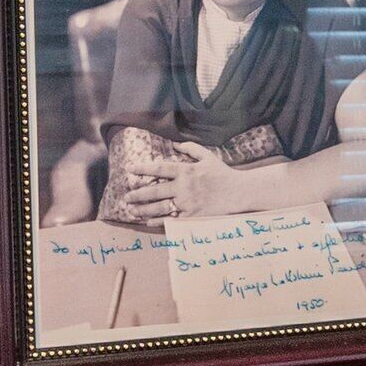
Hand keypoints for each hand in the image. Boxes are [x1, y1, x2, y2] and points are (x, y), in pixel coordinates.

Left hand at [108, 139, 228, 224]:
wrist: (239, 193)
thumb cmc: (223, 174)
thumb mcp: (208, 156)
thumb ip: (190, 148)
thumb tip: (174, 144)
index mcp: (186, 171)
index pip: (160, 168)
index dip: (143, 168)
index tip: (130, 169)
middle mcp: (184, 187)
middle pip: (155, 190)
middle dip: (138, 194)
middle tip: (126, 196)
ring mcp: (187, 203)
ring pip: (159, 207)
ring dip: (143, 209)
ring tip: (131, 210)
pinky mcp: (192, 217)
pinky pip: (171, 220)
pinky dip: (157, 221)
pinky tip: (147, 221)